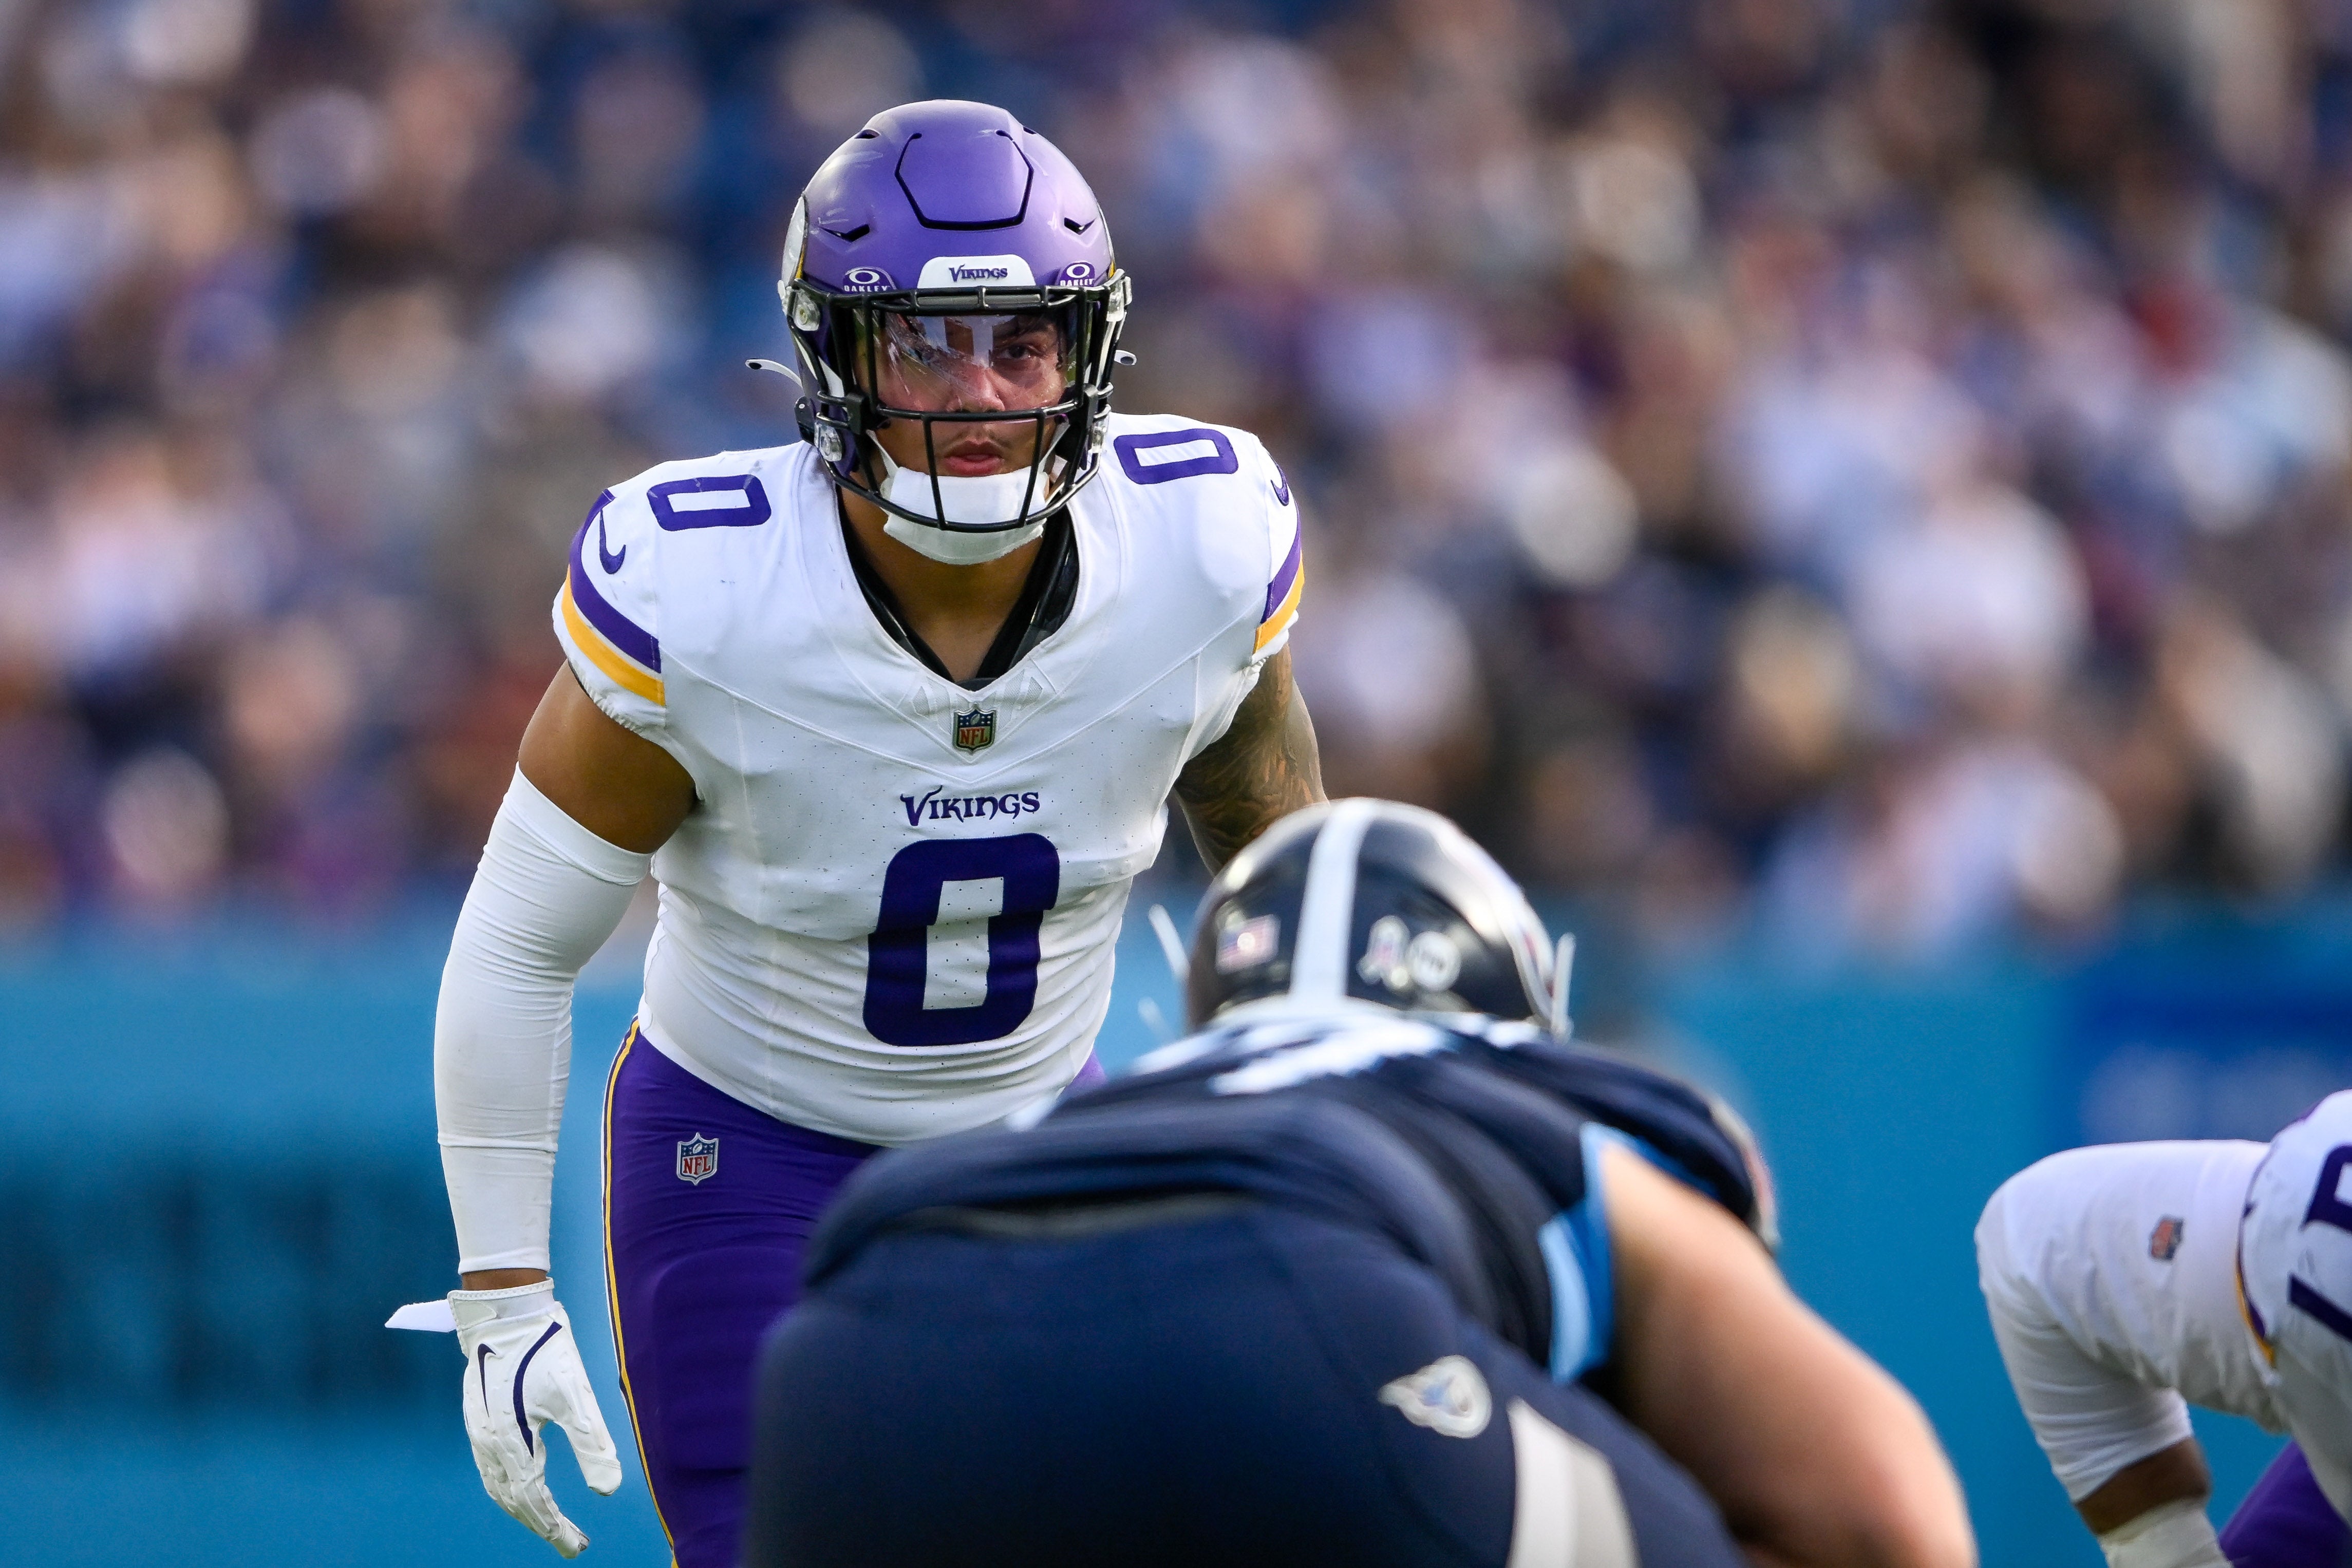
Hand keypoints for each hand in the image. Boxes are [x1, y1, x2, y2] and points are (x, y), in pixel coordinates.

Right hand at [450, 1280, 623, 1556]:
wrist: (508, 1312)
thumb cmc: (546, 1349)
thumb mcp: (576, 1396)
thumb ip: (591, 1445)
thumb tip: (609, 1489)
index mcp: (511, 1442)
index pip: (533, 1499)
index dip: (555, 1527)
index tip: (577, 1546)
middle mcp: (488, 1443)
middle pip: (512, 1499)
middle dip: (541, 1523)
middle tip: (570, 1542)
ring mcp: (478, 1431)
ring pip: (498, 1486)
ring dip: (522, 1508)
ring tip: (549, 1523)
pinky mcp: (477, 1418)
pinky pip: (489, 1468)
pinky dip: (507, 1488)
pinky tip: (521, 1488)